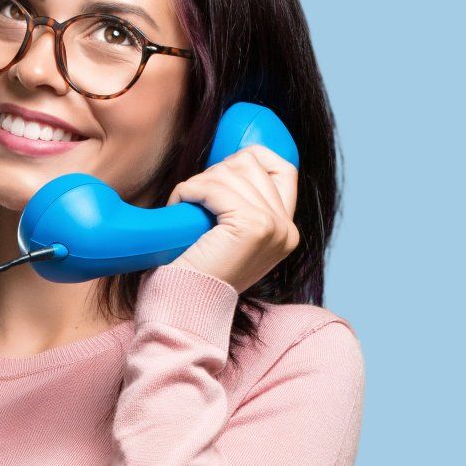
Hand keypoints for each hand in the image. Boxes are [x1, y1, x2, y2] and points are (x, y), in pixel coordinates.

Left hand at [164, 145, 300, 294]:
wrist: (184, 308)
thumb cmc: (196, 272)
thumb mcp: (229, 236)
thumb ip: (242, 204)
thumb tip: (236, 161)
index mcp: (286, 232)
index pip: (284, 169)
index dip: (251, 157)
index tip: (219, 173)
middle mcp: (287, 230)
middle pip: (252, 165)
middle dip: (215, 172)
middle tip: (193, 198)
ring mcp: (274, 227)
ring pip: (232, 172)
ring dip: (198, 183)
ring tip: (183, 206)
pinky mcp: (253, 227)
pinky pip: (215, 187)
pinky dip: (190, 190)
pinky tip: (179, 205)